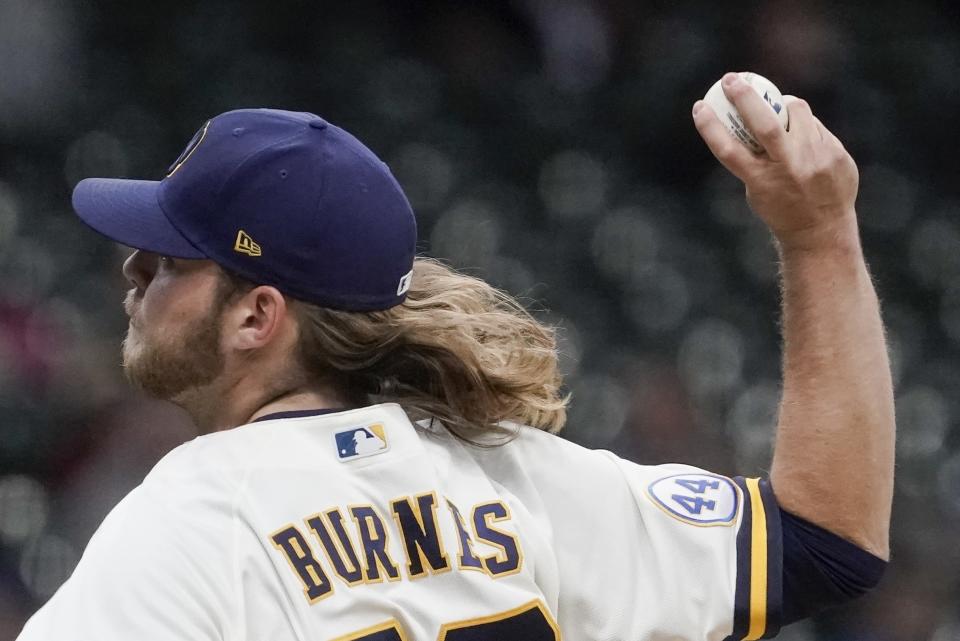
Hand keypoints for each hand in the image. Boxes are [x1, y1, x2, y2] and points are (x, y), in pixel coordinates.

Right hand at [693, 72, 858, 250]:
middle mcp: (789, 168)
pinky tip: (806, 142)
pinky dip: (806, 127)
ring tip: (780, 108)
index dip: (710, 126)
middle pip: (765, 124)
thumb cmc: (780, 207)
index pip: (728, 149)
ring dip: (784, 105)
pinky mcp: (837, 154)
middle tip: (732, 79)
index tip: (700, 105)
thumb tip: (747, 116)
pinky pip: (816, 126)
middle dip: (745, 97)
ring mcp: (816, 160)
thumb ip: (753, 158)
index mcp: (761, 181)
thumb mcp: (756, 189)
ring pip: (797, 112)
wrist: (821, 229)